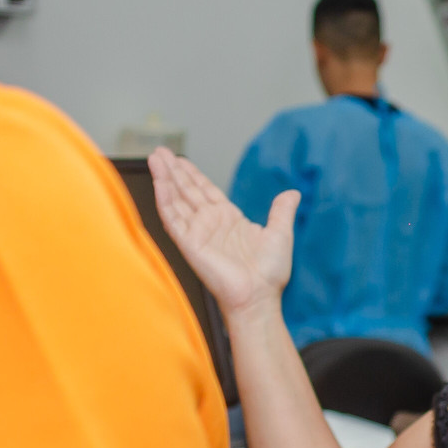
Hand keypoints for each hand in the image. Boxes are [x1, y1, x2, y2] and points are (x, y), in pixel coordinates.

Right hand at [146, 147, 297, 321]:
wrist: (259, 296)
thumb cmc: (269, 273)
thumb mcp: (280, 234)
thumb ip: (282, 211)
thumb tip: (293, 193)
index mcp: (228, 219)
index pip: (205, 190)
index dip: (192, 174)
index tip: (180, 159)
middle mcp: (210, 223)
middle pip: (187, 190)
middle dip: (173, 170)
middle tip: (159, 151)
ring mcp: (198, 232)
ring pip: (176, 199)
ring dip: (164, 178)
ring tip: (154, 157)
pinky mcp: (189, 243)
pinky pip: (173, 217)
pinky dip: (165, 198)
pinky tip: (159, 181)